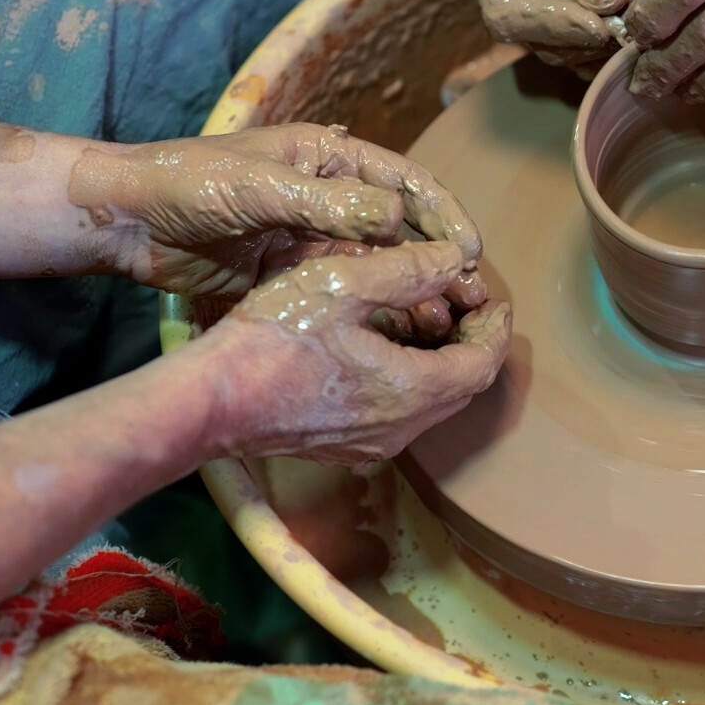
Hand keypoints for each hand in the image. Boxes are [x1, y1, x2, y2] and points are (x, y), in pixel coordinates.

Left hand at [69, 124, 483, 340]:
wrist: (127, 221)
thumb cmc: (188, 183)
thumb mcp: (260, 189)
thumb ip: (326, 203)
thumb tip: (394, 216)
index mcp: (329, 157)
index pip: (405, 182)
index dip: (443, 214)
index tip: (472, 250)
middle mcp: (330, 196)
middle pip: (402, 229)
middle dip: (439, 260)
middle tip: (472, 296)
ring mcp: (312, 237)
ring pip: (380, 266)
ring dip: (413, 291)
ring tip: (444, 325)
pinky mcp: (293, 275)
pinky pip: (348, 293)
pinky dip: (377, 311)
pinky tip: (399, 337)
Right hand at [200, 241, 511, 465]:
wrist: (210, 401)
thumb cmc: (272, 339)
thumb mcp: (342, 284)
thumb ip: (407, 269)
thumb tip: (454, 259)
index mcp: (410, 392)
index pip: (482, 364)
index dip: (494, 327)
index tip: (491, 296)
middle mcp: (399, 429)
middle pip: (460, 386)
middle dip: (469, 340)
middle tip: (459, 299)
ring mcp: (369, 443)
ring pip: (428, 401)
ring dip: (435, 358)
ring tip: (421, 312)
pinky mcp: (341, 445)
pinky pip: (395, 412)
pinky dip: (405, 376)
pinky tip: (380, 340)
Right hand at [474, 0, 694, 74]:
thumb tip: (595, 2)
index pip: (504, 10)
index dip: (544, 25)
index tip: (595, 24)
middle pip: (536, 41)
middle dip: (581, 39)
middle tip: (629, 25)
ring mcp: (561, 8)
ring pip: (570, 55)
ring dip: (605, 49)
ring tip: (644, 19)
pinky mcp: (596, 24)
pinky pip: (601, 57)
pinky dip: (624, 52)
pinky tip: (653, 27)